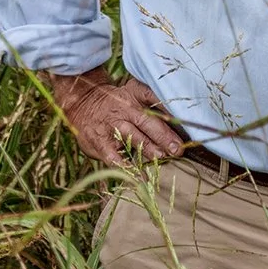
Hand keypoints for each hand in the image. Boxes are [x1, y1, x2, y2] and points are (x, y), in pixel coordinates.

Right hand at [49, 67, 185, 164]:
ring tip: (161, 157)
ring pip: (132, 136)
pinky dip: (125, 166)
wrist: (83, 102)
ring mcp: (112, 125)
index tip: (184, 120)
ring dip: (148, 148)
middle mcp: (125, 108)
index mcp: (135, 94)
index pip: (153, 96)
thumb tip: (180, 121)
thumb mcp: (132, 94)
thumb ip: (151, 104)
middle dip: (164, 135)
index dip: (168, 108)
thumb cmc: (116, 102)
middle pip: (147, 121)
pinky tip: (137, 175)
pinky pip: (113, 155)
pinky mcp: (100, 141)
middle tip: (178, 148)